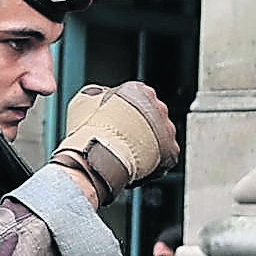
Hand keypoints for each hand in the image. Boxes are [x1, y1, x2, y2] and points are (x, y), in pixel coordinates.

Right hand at [56, 82, 180, 203]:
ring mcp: (167, 129)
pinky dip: (154, 162)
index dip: (124, 114)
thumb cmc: (89, 130)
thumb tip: (98, 95)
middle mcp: (158, 105)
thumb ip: (97, 95)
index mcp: (139, 90)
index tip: (115, 125)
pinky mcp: (172, 151)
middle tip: (121, 141)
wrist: (99, 158)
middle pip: (151, 117)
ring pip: (159, 137)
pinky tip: (136, 165)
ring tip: (127, 155)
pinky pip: (165, 157)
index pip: (136, 99)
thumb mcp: (84, 101)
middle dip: (139, 129)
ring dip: (148, 145)